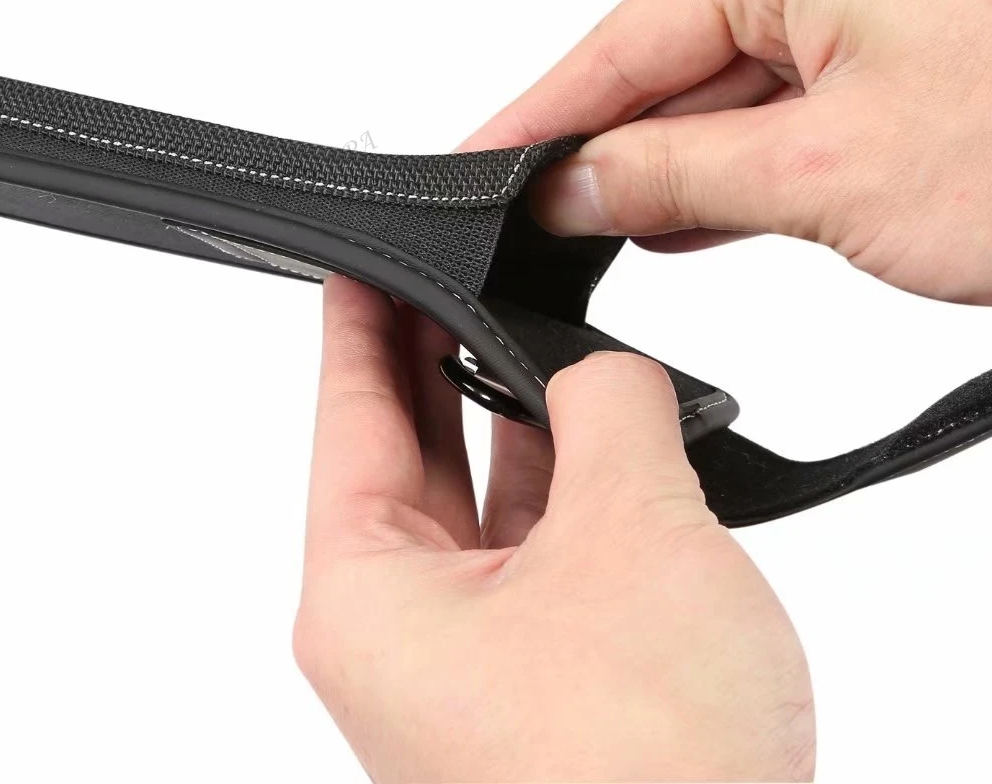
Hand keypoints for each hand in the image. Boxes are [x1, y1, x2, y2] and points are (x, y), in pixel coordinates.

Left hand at [295, 277, 813, 782]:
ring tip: (538, 332)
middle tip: (456, 270)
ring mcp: (479, 656)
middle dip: (435, 354)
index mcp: (369, 594)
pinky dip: (570, 484)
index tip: (359, 259)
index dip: (356, 323)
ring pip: (484, 498)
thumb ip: (613, 413)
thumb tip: (609, 370)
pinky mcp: (549, 678)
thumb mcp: (630, 536)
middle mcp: (408, 628)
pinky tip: (600, 432)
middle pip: (407, 450)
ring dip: (515, 419)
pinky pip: (544, 547)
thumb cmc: (643, 773)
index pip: (348, 416)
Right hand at [469, 0, 991, 304]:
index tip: (479, 160)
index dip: (542, 112)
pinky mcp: (889, 63)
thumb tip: (574, 184)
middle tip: (526, 218)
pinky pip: (774, 119)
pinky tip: (676, 220)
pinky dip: (728, 176)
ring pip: (719, 100)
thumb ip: (675, 176)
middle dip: (601, 147)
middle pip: (666, 65)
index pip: (625, 37)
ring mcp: (859, 7)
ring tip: (588, 230)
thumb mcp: (825, 172)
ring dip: (664, 170)